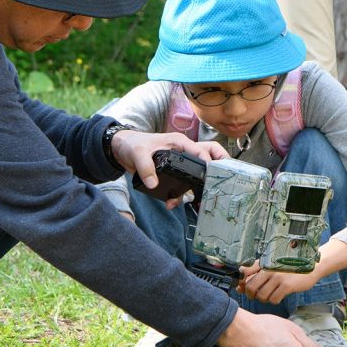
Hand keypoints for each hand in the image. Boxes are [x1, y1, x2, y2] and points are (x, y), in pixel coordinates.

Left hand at [112, 129, 228, 206]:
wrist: (122, 150)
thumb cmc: (132, 144)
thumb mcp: (138, 154)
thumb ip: (145, 168)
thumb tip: (154, 184)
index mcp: (180, 143)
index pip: (203, 151)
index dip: (210, 163)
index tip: (212, 177)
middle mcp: (184, 151)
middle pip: (210, 155)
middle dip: (220, 167)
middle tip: (224, 180)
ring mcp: (180, 162)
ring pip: (198, 173)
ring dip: (197, 187)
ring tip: (193, 200)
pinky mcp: (174, 172)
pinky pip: (183, 183)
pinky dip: (181, 195)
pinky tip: (172, 203)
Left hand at [240, 263, 319, 304]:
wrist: (312, 267)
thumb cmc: (289, 268)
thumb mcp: (272, 267)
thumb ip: (256, 275)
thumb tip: (239, 288)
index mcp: (264, 262)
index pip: (244, 271)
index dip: (240, 282)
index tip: (243, 287)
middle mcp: (269, 268)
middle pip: (250, 287)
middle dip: (251, 295)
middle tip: (256, 295)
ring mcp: (278, 277)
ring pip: (261, 296)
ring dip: (264, 299)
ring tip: (270, 295)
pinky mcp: (287, 285)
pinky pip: (273, 299)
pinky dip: (274, 301)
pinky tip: (278, 296)